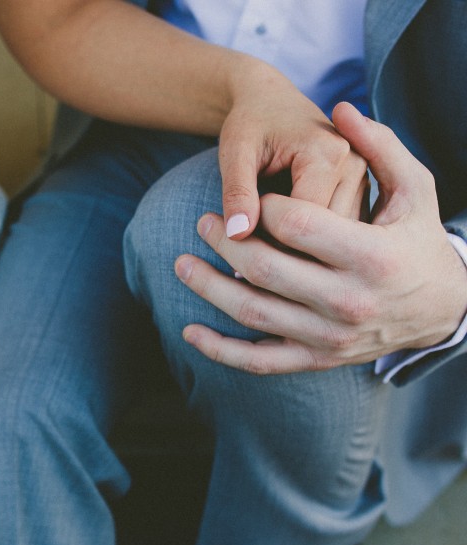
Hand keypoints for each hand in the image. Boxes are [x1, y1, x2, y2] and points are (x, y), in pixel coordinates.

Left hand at [174, 102, 466, 374]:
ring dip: (209, 288)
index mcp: (374, 255)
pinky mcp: (317, 360)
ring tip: (180, 263)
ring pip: (254, 312)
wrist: (444, 307)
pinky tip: (189, 331)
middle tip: (199, 221)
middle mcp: (351, 302)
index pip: (301, 225)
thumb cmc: (418, 238)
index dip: (268, 207)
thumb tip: (340, 107)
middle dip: (226, 242)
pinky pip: (260, 361)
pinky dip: (221, 350)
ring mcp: (331, 336)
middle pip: (268, 268)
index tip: (258, 198)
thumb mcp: (416, 188)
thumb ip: (379, 146)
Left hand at [218, 65, 368, 237]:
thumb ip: (236, 191)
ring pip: (334, 240)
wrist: (269, 99)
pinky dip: (312, 243)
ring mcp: (364, 180)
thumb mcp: (235, 152)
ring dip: (300, 250)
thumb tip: (238, 235)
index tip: (237, 237)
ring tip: (263, 241)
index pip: (302, 222)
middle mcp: (356, 167)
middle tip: (246, 247)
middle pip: (323, 234)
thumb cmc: (249, 123)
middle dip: (285, 248)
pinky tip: (283, 241)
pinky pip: (338, 233)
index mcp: (330, 154)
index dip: (267, 238)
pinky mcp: (361, 192)